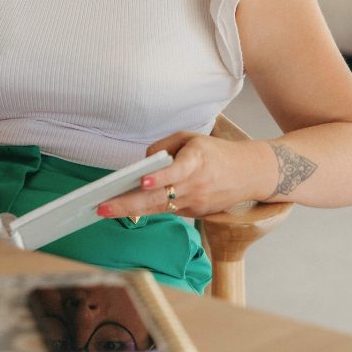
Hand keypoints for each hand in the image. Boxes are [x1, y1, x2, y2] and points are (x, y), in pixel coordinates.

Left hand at [96, 132, 270, 219]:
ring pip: (159, 208)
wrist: (249, 173)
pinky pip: (166, 210)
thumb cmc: (213, 152)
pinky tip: (125, 208)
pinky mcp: (195, 214)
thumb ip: (162, 147)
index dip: (160, 177)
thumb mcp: (189, 138)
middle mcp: (196, 185)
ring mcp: (196, 203)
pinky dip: (146, 209)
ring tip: (105, 210)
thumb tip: (139, 165)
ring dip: (131, 210)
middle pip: (159, 197)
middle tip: (102, 207)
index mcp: (196, 161)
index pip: (176, 171)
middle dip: (128, 204)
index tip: (141, 181)